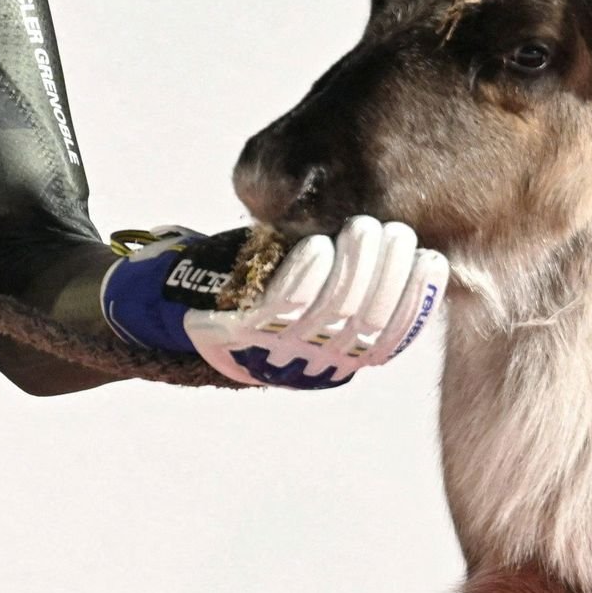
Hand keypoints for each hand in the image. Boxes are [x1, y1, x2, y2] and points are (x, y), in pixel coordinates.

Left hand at [99, 217, 449, 389]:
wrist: (161, 305)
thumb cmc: (240, 288)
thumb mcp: (300, 290)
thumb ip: (344, 277)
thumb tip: (400, 243)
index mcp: (331, 361)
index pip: (389, 341)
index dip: (415, 302)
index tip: (430, 259)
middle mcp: (306, 365)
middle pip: (366, 322)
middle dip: (388, 272)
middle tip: (393, 231)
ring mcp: (272, 351)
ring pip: (332, 312)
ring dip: (355, 266)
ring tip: (363, 227)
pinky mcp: (238, 332)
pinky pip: (285, 305)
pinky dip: (307, 273)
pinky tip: (318, 243)